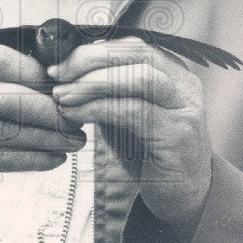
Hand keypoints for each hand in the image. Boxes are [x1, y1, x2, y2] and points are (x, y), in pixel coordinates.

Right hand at [0, 45, 85, 205]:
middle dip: (49, 110)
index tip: (62, 84)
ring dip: (48, 138)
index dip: (34, 72)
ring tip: (74, 141)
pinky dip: (32, 160)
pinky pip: (1, 158)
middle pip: (7, 99)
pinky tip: (54, 159)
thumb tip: (53, 79)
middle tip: (76, 118)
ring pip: (7, 131)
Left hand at [49, 37, 211, 222]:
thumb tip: (66, 73)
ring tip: (62, 95)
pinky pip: (135, 111)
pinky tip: (75, 114)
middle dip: (90, 60)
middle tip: (56, 75)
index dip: (93, 49)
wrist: (185, 196)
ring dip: (92, 83)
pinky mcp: (178, 135)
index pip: (132, 45)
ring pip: (139, 78)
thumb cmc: (150, 153)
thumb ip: (107, 91)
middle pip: (137, 53)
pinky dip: (98, 108)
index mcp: (172, 72)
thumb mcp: (125, 114)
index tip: (59, 62)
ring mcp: (185, 108)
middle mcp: (183, 84)